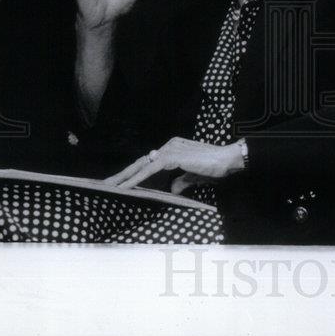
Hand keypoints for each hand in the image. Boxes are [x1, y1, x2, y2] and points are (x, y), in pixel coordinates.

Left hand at [104, 136, 245, 188]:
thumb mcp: (194, 176)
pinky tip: (124, 187)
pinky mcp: (172, 157)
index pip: (149, 162)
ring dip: (124, 177)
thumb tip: (173, 189)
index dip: (134, 172)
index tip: (120, 181)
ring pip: (141, 165)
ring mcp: (169, 150)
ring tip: (109, 186)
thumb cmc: (216, 167)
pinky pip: (149, 170)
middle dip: (122, 174)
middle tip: (106, 183)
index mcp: (173, 148)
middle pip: (141, 162)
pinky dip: (135, 179)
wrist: (228, 160)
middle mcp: (169, 146)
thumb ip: (182, 180)